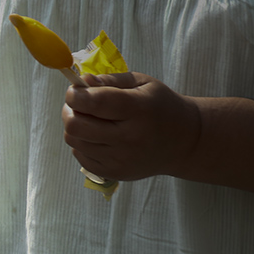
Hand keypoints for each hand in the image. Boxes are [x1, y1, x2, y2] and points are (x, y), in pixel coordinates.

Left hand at [62, 72, 200, 181]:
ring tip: (92, 120)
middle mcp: (128, 138)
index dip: (75, 95)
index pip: (92, 102)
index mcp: (137, 110)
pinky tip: (99, 137)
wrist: (184, 142)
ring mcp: (119, 159)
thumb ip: (110, 80)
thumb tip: (81, 82)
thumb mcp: (142, 84)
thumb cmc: (161, 107)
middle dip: (70, 111)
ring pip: (74, 141)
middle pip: (75, 126)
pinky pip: (80, 156)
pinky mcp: (113, 173)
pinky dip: (82, 143)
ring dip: (75, 127)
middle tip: (79, 105)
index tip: (75, 90)